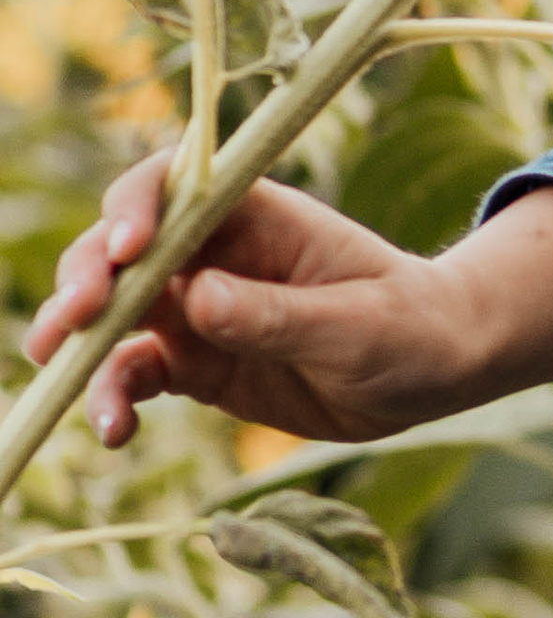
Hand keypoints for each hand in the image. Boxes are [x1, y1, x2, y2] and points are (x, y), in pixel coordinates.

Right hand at [30, 157, 552, 449]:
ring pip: (115, 314)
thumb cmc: (409, 326)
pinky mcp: (195, 363)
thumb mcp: (355, 324)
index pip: (177, 186)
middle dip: (88, 275)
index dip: (138, 206)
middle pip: (125, 248)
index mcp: (259, 214)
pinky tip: (111, 431)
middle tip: (72, 318)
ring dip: (79, 337)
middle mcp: (215, 254)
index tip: (127, 248)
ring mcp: (198, 309)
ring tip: (57, 368)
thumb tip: (196, 300)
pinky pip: (135, 373)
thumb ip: (277, 314)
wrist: (430, 372)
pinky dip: (112, 396)